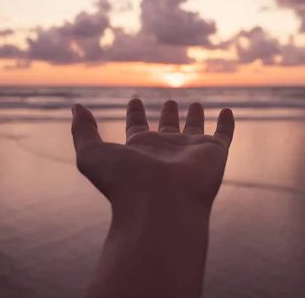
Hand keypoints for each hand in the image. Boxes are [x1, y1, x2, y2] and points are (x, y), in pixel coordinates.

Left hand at [71, 99, 234, 210]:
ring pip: (195, 129)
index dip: (135, 113)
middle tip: (169, 101)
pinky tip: (228, 111)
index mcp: (139, 149)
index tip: (134, 100)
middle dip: (167, 115)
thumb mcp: (91, 153)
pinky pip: (223, 135)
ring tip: (196, 103)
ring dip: (196, 117)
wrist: (159, 204)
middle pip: (167, 129)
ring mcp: (190, 152)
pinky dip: (227, 123)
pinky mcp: (214, 153)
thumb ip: (82, 130)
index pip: (137, 128)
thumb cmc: (123, 182)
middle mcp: (165, 151)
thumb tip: (76, 108)